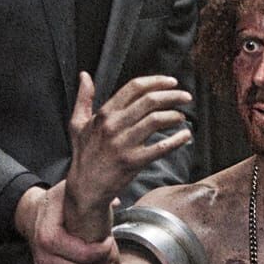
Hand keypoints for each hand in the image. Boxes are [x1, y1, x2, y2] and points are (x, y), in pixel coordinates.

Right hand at [20, 181, 115, 263]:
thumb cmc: (56, 203)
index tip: (110, 238)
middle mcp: (42, 256)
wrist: (33, 214)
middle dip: (104, 263)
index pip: (84, 255)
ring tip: (104, 260)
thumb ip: (91, 194)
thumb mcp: (69, 191)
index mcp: (48, 236)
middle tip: (110, 251)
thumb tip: (116, 203)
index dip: (103, 251)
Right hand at [64, 72, 191, 230]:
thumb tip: (84, 75)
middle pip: (149, 101)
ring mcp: (123, 144)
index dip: (156, 82)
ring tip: (182, 117)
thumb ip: (83, 98)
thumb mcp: (77, 124)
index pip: (134, 88)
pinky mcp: (133, 162)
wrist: (86, 188)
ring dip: (174, 116)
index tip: (172, 82)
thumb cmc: (84, 154)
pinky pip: (160, 148)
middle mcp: (113, 125)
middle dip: (172, 96)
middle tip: (186, 97)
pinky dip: (176, 140)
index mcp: (104, 114)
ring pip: (156, 120)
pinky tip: (185, 136)